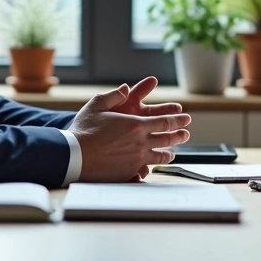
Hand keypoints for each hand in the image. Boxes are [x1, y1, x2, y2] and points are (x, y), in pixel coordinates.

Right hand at [69, 79, 190, 181]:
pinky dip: (151, 167)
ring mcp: (136, 159)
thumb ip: (114, 95)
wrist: (74, 155)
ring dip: (168, 153)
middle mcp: (140, 143)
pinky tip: (153, 168)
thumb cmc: (84, 130)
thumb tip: (126, 88)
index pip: (164, 122)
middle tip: (186, 134)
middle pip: (166, 139)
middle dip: (179, 135)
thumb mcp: (97, 105)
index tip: (186, 119)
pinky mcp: (128, 172)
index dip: (177, 120)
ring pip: (159, 156)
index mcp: (136, 125)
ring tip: (173, 152)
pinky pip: (145, 170)